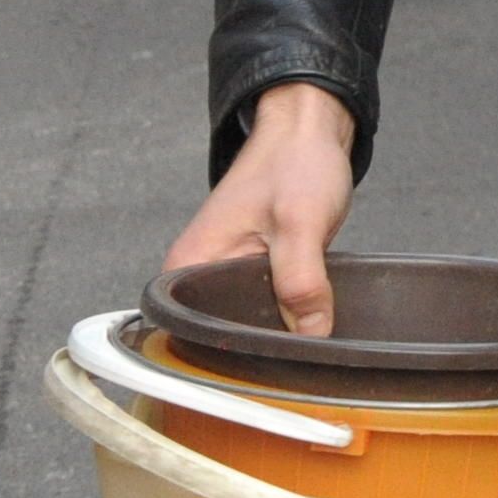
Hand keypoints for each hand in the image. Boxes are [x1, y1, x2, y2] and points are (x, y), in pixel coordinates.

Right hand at [167, 82, 358, 336]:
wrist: (310, 130)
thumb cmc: (293, 163)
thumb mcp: (299, 224)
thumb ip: (301, 281)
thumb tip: (309, 335)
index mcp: (187, 268)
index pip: (196, 336)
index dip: (235, 354)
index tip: (270, 367)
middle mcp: (196, 276)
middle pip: (223, 334)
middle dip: (261, 345)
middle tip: (300, 354)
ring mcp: (224, 274)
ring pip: (249, 321)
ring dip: (277, 330)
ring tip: (307, 338)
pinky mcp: (250, 271)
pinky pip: (265, 306)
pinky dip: (287, 313)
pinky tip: (309, 320)